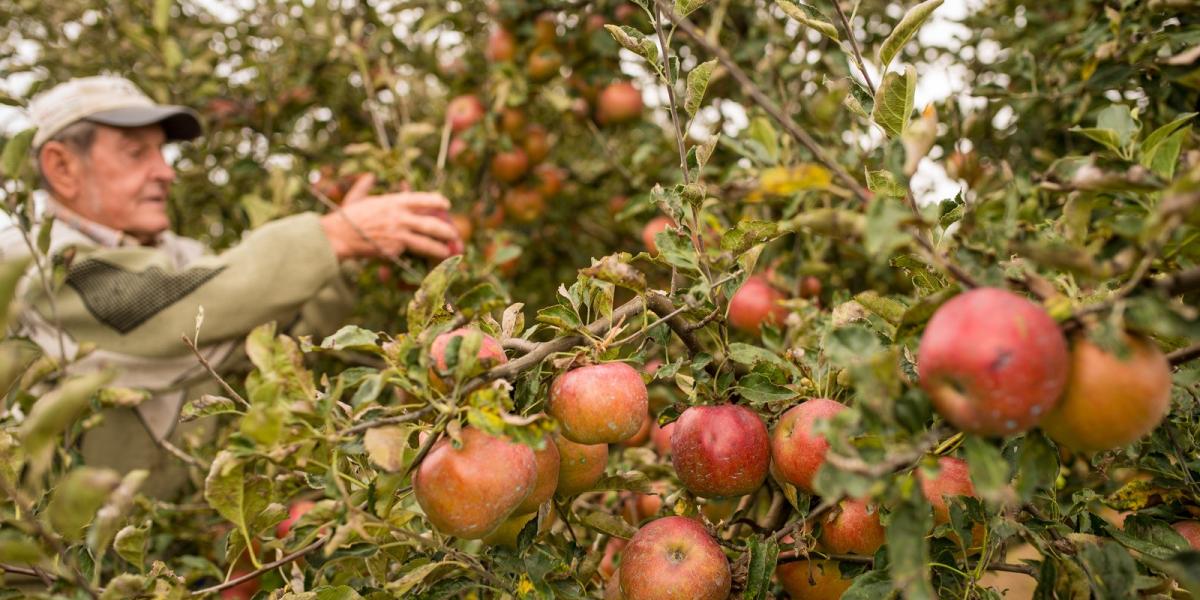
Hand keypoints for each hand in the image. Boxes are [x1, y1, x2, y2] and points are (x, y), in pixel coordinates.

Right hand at [320, 178, 459, 260]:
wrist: (339, 236)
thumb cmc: (347, 216)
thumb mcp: (358, 197)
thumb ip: (366, 186)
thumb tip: (370, 176)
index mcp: (394, 202)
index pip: (422, 200)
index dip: (436, 201)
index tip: (446, 204)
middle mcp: (400, 218)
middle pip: (431, 224)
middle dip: (445, 230)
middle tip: (454, 234)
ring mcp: (398, 235)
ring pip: (425, 243)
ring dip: (438, 248)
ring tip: (447, 252)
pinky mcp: (394, 250)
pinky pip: (408, 253)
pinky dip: (414, 256)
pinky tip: (424, 261)